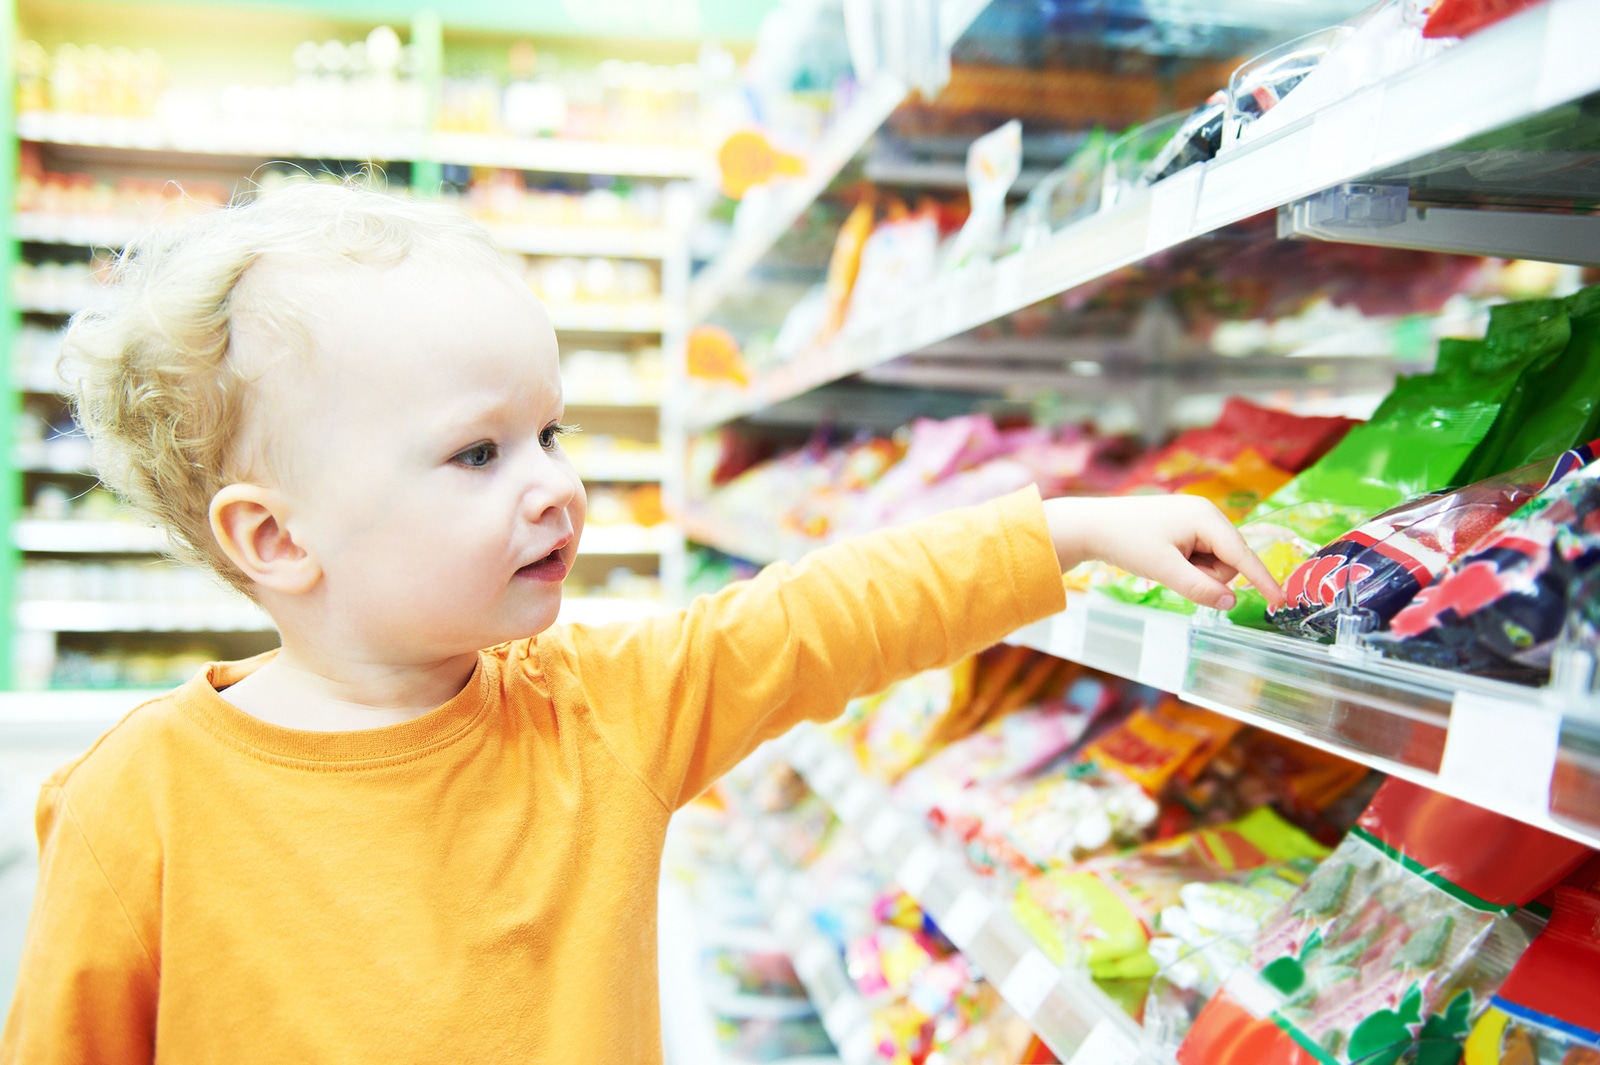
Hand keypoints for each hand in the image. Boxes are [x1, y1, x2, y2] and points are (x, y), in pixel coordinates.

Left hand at [1042, 495, 1284, 610]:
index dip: (1263, 581)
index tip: (1281, 602)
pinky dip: (1186, 566)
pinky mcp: (1187, 527)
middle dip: (1206, 576)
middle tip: (1172, 570)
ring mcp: (1197, 519)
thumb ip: (1199, 588)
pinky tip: (1164, 558)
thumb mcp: (1164, 570)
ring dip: (1194, 572)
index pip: (1243, 555)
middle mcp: (1207, 514)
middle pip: (1229, 562)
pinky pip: (1200, 557)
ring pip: (1215, 563)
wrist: (1093, 525)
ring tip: (1164, 562)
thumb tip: (1231, 602)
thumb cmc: (1127, 541)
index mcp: (1206, 518)